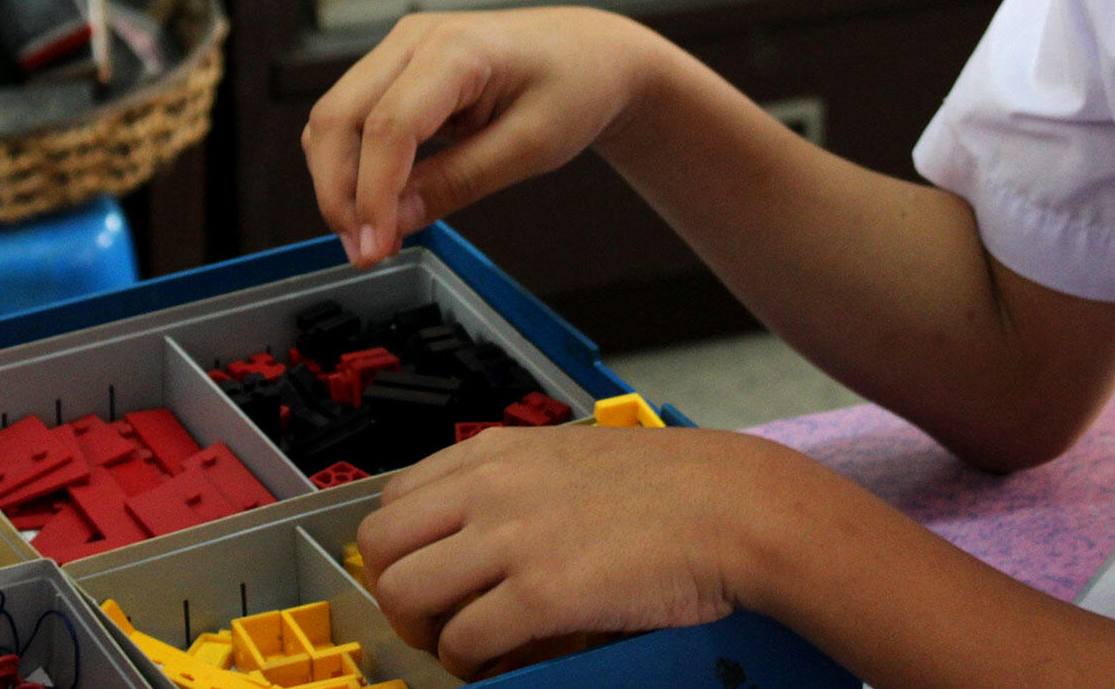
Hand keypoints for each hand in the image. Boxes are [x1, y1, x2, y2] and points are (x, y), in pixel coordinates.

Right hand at [303, 9, 662, 265]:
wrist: (594, 54)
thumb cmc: (576, 88)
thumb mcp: (531, 147)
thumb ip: (460, 182)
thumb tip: (395, 222)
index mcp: (457, 49)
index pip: (389, 126)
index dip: (373, 194)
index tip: (374, 248)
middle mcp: (415, 38)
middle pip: (339, 117)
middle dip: (339, 191)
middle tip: (363, 252)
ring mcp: (401, 49)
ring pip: (335, 117)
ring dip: (339, 180)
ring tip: (370, 236)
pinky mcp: (398, 68)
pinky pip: (354, 116)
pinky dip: (353, 163)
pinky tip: (377, 204)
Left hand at [355, 425, 828, 678]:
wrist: (733, 507)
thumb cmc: (673, 486)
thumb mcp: (572, 458)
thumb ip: (515, 483)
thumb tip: (476, 536)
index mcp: (497, 452)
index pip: (395, 499)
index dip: (401, 550)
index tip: (423, 575)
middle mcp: (491, 487)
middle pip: (381, 547)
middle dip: (396, 593)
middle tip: (433, 619)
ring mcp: (512, 539)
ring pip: (406, 595)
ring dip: (426, 633)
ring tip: (463, 645)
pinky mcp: (542, 594)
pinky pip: (465, 641)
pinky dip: (470, 664)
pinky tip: (500, 663)